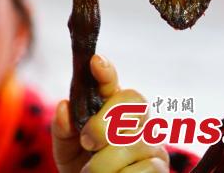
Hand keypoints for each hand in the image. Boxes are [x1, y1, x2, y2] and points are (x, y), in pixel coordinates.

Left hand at [52, 55, 169, 172]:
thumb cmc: (81, 165)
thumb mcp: (65, 147)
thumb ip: (63, 129)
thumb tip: (64, 106)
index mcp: (109, 106)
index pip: (111, 82)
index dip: (105, 71)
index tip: (95, 62)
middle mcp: (134, 119)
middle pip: (132, 101)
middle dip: (104, 123)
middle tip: (87, 142)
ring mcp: (151, 141)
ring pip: (135, 140)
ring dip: (106, 161)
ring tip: (92, 171)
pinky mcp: (160, 166)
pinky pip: (147, 167)